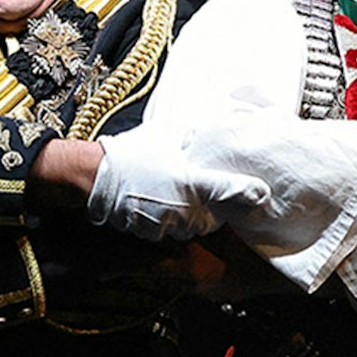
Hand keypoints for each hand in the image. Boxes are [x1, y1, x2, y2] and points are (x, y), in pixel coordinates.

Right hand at [87, 124, 270, 240]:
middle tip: (209, 187)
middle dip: (219, 204)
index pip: (237, 192)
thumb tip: (221, 122)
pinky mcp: (155, 234)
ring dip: (198, 215)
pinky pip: (176, 232)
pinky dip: (176, 222)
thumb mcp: (168, 133)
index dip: (252, 192)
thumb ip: (197, 134)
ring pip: (198, 227)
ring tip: (185, 196)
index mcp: (194, 182)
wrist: (96, 175)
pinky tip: (166, 205)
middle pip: (219, 216)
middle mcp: (187, 208)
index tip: (260, 191)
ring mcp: (171, 224)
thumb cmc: (132, 152)